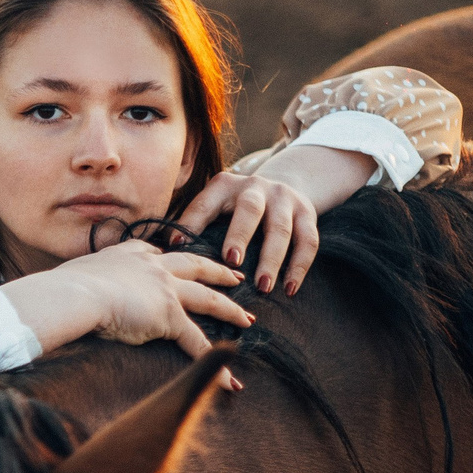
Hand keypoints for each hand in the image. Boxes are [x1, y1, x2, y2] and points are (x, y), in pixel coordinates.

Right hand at [1, 240, 252, 378]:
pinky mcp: (169, 315)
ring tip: (247, 319)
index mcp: (129, 255)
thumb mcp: (71, 276)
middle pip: (194, 266)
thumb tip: (52, 294)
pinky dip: (215, 361)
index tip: (178, 259)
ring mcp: (164, 289)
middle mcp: (153, 266)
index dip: (170, 259)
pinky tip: (229, 377)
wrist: (72, 294)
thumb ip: (76, 283)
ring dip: (229, 310)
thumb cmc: (61, 290)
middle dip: (216, 271)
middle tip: (235, 276)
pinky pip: (198, 342)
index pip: (157, 254)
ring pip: (207, 299)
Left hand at [173, 143, 373, 295]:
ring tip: (264, 287)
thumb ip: (194, 225)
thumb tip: (164, 256)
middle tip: (232, 264)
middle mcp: (256, 187)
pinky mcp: (307, 212)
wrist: (283, 184)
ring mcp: (284, 198)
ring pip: (281, 229)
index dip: (191, 222)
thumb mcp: (212, 207)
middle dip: (240, 236)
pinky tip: (290, 288)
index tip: (177, 245)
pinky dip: (300, 266)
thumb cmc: (233, 208)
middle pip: (249, 211)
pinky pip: (308, 240)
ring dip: (272, 259)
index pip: (205, 203)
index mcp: (224, 186)